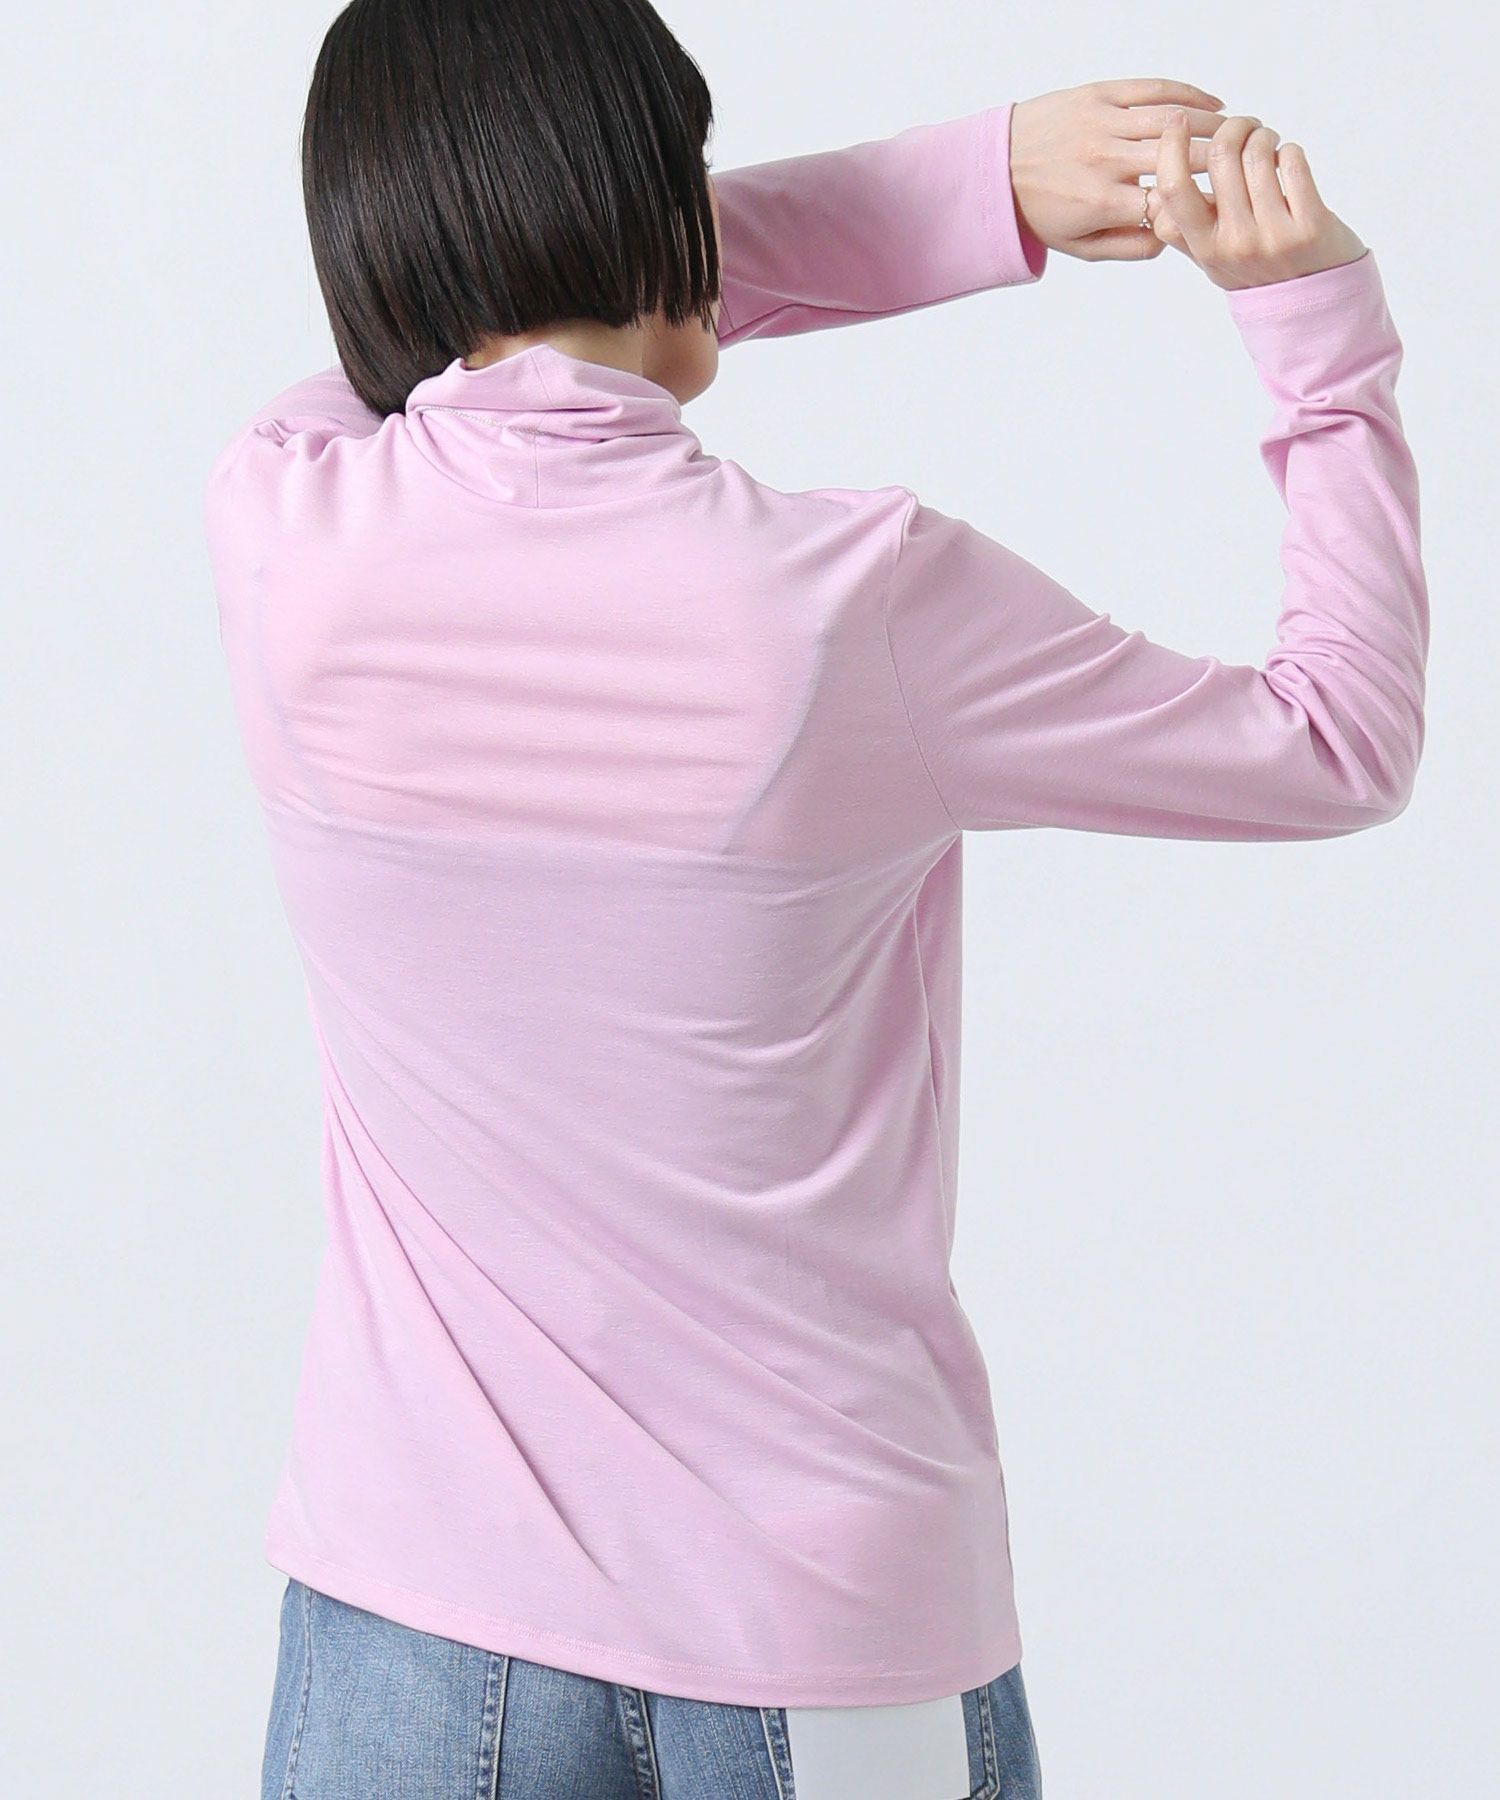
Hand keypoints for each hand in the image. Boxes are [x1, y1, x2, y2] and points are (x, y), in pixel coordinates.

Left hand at [1009, 78, 1227, 260]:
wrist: (996, 168)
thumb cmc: (1042, 211)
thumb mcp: (1080, 246)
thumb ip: (1130, 247)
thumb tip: (1173, 237)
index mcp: (1103, 201)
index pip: (1170, 202)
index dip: (1205, 204)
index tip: (1230, 206)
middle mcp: (1105, 159)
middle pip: (1183, 157)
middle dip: (1224, 160)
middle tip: (1253, 163)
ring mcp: (1102, 122)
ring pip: (1174, 119)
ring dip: (1216, 126)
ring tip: (1241, 135)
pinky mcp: (1098, 94)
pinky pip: (1153, 89)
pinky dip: (1189, 95)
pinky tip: (1214, 107)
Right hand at [1145, 111, 1366, 289]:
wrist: (1311, 305)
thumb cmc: (1258, 272)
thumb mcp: (1211, 260)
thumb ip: (1182, 231)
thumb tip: (1152, 197)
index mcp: (1204, 248)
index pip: (1173, 189)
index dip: (1171, 147)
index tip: (1178, 123)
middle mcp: (1234, 244)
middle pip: (1222, 156)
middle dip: (1234, 127)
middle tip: (1245, 128)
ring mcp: (1272, 236)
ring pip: (1259, 152)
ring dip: (1264, 135)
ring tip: (1269, 144)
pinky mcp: (1310, 226)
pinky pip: (1293, 162)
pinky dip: (1290, 151)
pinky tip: (1289, 163)